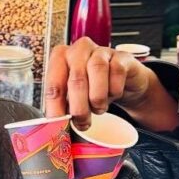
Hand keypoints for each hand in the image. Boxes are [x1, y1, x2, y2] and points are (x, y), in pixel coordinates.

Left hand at [44, 38, 178, 131]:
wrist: (124, 81)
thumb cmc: (94, 87)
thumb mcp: (76, 97)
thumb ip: (64, 107)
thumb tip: (56, 129)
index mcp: (60, 57)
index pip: (53, 83)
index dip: (55, 107)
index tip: (58, 125)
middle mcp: (78, 49)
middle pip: (76, 78)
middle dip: (79, 107)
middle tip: (82, 123)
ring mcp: (100, 50)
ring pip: (97, 71)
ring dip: (98, 97)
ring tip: (98, 109)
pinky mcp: (121, 56)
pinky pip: (117, 72)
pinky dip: (115, 89)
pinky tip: (113, 94)